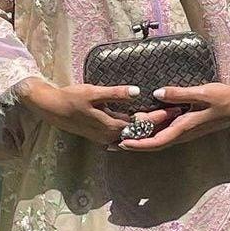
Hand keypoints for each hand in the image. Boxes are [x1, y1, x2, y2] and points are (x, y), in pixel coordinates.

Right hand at [16, 76, 172, 148]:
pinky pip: (125, 135)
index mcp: (112, 125)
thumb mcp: (93, 92)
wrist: (53, 109)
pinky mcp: (102, 136)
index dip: (159, 116)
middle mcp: (111, 135)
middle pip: (141, 131)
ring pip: (134, 135)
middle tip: (176, 113)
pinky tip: (144, 125)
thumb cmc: (72, 98)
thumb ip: (115, 93)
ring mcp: (106, 138)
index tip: (175, 108)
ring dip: (149, 128)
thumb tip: (137, 91)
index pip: (142, 123)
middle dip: (159, 123)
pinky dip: (136, 131)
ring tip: (165, 119)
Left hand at [114, 73, 229, 150]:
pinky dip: (153, 129)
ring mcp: (186, 130)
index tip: (123, 144)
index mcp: (185, 127)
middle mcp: (184, 132)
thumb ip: (180, 94)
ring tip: (122, 135)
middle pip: (155, 142)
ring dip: (142, 138)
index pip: (158, 140)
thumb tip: (157, 94)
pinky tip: (144, 123)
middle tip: (113, 142)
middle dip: (135, 144)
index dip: (140, 144)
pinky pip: (167, 130)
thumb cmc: (225, 99)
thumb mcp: (203, 93)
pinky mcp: (188, 124)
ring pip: (160, 137)